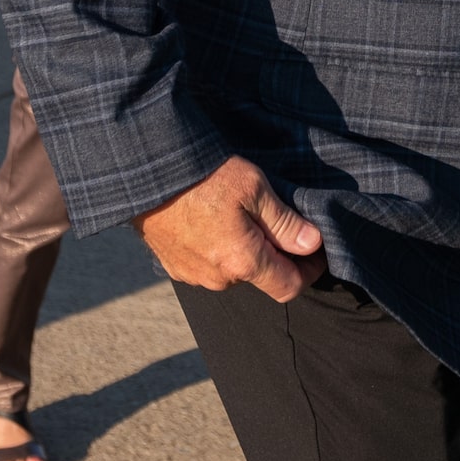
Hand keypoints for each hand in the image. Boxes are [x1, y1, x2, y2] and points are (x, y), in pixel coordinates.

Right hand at [134, 156, 327, 300]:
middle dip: (276, 254)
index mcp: (243, 262)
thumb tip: (313, 244)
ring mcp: (192, 276)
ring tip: (241, 215)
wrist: (144, 173)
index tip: (316, 250)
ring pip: (233, 272)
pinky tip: (213, 220)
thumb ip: (285, 222)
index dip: (309, 270)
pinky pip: (207, 266)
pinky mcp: (173, 267)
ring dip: (245, 252)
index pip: (289, 287)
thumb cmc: (202, 175)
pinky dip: (219, 249)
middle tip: (278, 220)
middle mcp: (218, 279)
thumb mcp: (253, 188)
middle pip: (261, 277)